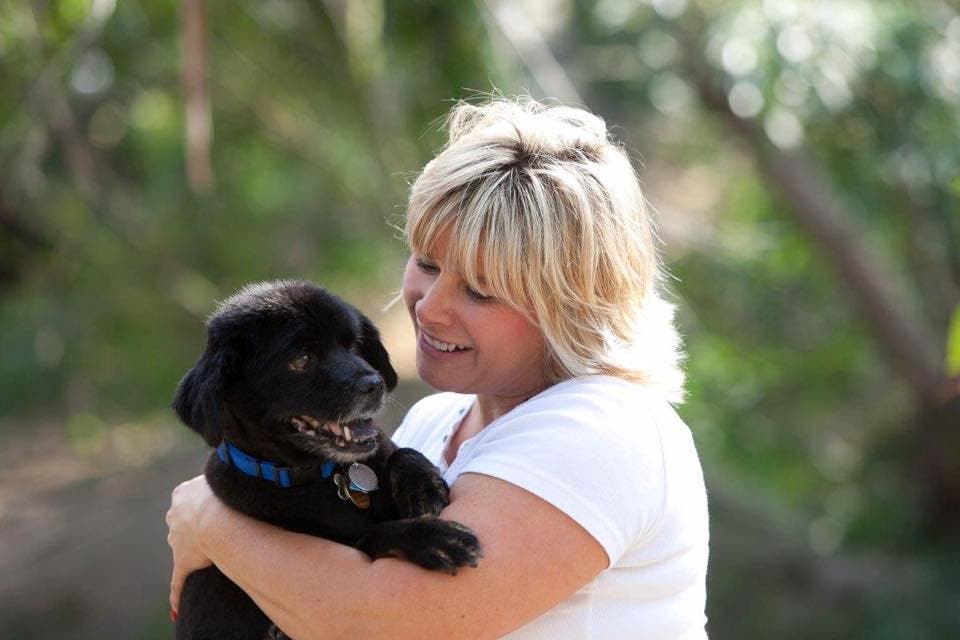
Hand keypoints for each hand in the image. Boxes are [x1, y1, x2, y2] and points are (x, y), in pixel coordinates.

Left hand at [165, 474, 218, 614]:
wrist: (219, 519)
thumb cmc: (225, 494)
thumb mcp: (223, 473)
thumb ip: (223, 471)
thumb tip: (232, 454)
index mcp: (182, 493)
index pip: (190, 497)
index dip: (207, 501)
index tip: (221, 503)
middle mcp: (174, 515)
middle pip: (184, 521)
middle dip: (198, 525)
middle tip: (221, 526)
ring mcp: (176, 540)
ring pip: (183, 545)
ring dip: (195, 549)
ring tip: (217, 551)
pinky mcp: (182, 562)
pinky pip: (178, 581)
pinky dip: (176, 594)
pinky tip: (175, 608)